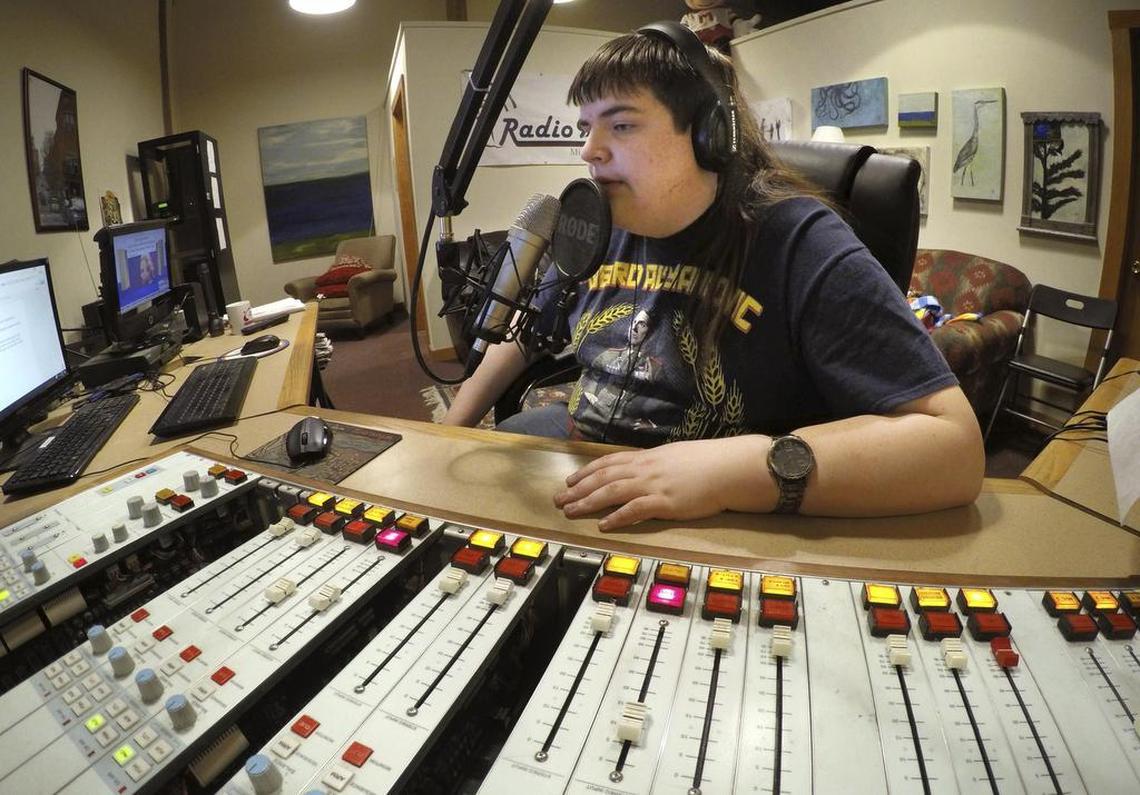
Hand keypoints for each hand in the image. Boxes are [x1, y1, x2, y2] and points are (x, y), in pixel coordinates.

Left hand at [555, 438, 768, 529]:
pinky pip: (635, 510)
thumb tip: (645, 471)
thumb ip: (657, 465)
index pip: (609, 463)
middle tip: (558, 500)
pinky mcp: (665, 503)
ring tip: (570, 511)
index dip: (587, 472)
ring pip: (612, 491)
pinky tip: (604, 524)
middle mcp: (645, 469)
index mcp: (648, 458)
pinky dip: (617, 517)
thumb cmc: (708, 462)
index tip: (570, 480)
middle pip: (603, 477)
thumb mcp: (675, 458)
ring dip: (588, 502)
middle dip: (578, 489)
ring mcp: (654, 485)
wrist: (729, 468)